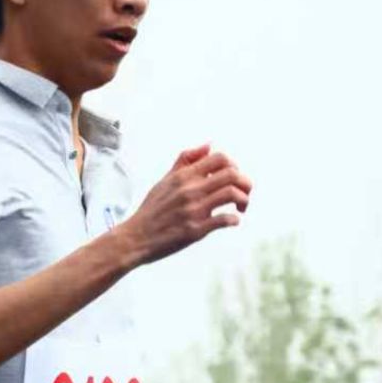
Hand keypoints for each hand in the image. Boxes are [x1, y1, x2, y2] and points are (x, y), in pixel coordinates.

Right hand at [119, 144, 250, 264]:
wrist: (137, 237)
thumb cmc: (152, 209)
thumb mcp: (165, 179)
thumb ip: (186, 161)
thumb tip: (208, 145)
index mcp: (183, 176)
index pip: (220, 158)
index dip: (233, 166)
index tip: (232, 178)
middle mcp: (190, 190)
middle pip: (232, 174)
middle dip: (245, 183)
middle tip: (244, 193)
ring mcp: (194, 210)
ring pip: (232, 194)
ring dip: (243, 201)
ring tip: (240, 208)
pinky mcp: (196, 230)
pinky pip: (225, 220)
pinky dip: (234, 220)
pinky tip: (231, 221)